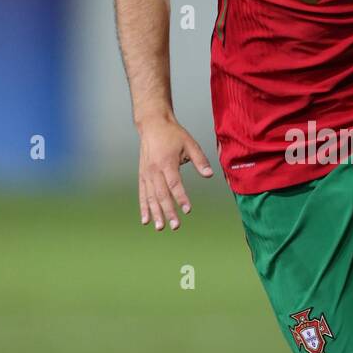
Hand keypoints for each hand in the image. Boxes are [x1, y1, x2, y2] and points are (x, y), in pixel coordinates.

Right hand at [137, 114, 212, 228]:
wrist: (152, 125)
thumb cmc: (173, 134)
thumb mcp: (190, 143)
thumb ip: (200, 160)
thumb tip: (209, 175)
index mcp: (167, 162)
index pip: (174, 184)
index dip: (181, 198)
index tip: (187, 210)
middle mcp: (154, 170)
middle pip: (161, 194)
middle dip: (168, 211)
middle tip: (175, 226)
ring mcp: (146, 174)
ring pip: (151, 197)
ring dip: (156, 213)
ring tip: (160, 227)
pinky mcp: (142, 175)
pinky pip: (143, 194)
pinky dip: (144, 208)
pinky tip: (146, 220)